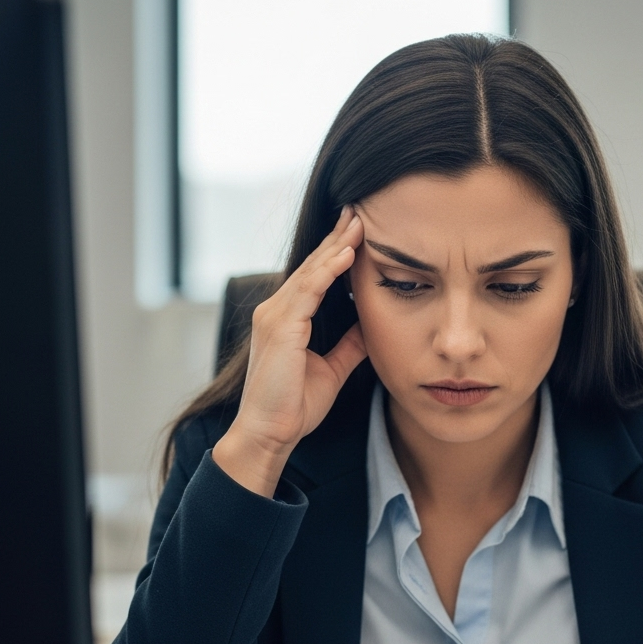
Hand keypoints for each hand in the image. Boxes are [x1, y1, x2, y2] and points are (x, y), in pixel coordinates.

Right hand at [212, 206, 367, 495]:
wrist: (271, 433)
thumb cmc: (294, 406)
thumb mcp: (332, 369)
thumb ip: (349, 345)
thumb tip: (371, 326)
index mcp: (288, 319)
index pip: (316, 277)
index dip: (337, 253)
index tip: (358, 231)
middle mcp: (277, 311)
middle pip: (313, 266)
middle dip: (337, 238)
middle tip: (359, 210)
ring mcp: (275, 316)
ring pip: (311, 272)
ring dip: (336, 246)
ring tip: (358, 222)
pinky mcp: (280, 327)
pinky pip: (308, 291)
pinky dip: (328, 271)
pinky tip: (347, 253)